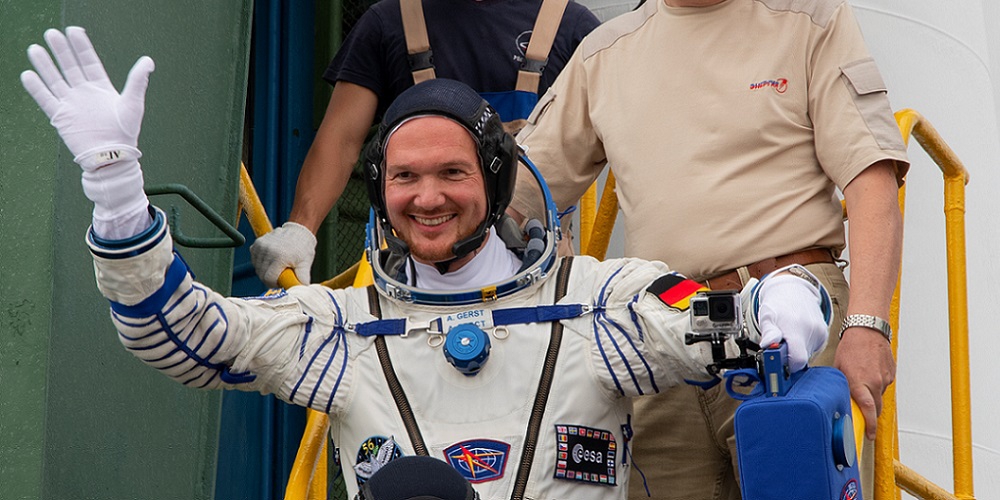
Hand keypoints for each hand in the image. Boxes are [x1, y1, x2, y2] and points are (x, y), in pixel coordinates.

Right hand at [22, 27, 153, 166]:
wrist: (112, 157)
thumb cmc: (126, 132)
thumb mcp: (133, 103)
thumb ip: (137, 81)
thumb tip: (148, 60)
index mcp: (101, 87)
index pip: (89, 61)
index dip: (81, 46)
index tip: (74, 30)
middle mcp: (84, 93)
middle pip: (69, 66)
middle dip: (61, 50)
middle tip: (52, 33)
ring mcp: (71, 104)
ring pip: (55, 80)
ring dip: (45, 65)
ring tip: (35, 49)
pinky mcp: (61, 117)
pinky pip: (46, 100)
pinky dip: (36, 88)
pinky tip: (28, 75)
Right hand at [250, 222, 317, 286]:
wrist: (299, 231)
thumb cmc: (303, 248)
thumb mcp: (305, 264)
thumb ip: (303, 278)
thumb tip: (301, 291)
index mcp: (279, 257)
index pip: (268, 279)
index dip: (274, 284)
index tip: (281, 283)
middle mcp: (267, 250)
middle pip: (262, 274)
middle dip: (270, 279)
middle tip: (280, 276)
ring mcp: (261, 246)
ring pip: (257, 268)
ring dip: (265, 271)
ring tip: (277, 267)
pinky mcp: (257, 244)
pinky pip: (255, 260)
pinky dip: (261, 263)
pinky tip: (271, 261)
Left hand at [755, 274, 829, 371]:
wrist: (794, 289)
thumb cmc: (778, 304)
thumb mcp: (767, 317)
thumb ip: (769, 333)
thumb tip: (768, 345)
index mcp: (796, 328)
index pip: (798, 360)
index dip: (787, 366)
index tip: (778, 362)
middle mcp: (811, 330)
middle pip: (802, 358)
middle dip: (789, 357)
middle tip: (780, 347)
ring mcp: (820, 332)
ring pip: (807, 354)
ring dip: (796, 350)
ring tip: (788, 337)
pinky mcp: (824, 334)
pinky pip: (813, 348)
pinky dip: (803, 346)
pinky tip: (797, 335)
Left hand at [835, 328, 894, 439]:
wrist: (868, 330)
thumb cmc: (851, 347)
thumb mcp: (838, 368)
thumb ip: (841, 386)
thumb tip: (838, 400)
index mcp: (858, 382)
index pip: (867, 410)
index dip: (869, 426)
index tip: (869, 435)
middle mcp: (874, 382)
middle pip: (875, 408)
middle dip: (870, 414)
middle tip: (862, 414)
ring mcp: (885, 378)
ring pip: (880, 396)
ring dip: (872, 395)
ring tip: (862, 381)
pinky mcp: (891, 374)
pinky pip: (884, 385)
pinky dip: (877, 384)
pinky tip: (870, 373)